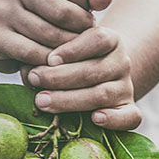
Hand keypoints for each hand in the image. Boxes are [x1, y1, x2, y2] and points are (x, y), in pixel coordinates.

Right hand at [0, 0, 111, 72]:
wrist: (4, 27)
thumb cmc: (43, 8)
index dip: (87, 10)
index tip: (89, 20)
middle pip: (62, 13)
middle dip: (80, 30)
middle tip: (85, 40)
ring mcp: (1, 11)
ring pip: (49, 35)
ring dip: (68, 48)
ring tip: (74, 50)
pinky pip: (32, 53)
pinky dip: (49, 61)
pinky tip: (56, 62)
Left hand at [25, 25, 142, 131]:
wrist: (100, 78)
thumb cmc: (71, 62)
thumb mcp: (63, 51)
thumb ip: (47, 55)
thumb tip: (29, 70)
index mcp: (110, 40)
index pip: (98, 39)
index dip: (74, 49)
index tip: (49, 58)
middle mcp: (121, 62)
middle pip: (94, 70)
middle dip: (60, 77)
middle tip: (34, 79)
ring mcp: (126, 87)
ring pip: (103, 94)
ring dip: (69, 99)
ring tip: (42, 102)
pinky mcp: (129, 109)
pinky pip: (130, 116)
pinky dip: (114, 119)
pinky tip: (95, 119)